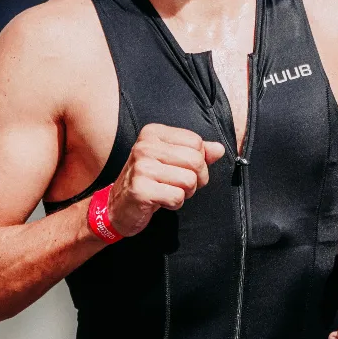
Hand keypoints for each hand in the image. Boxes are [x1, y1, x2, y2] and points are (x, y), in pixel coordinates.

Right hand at [106, 124, 224, 237]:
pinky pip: (177, 197)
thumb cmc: (149, 180)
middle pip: (196, 161)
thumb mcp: (172, 161)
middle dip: (196, 179)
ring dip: (185, 193)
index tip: (185, 170)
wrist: (118, 205)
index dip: (200, 161)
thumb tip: (219, 149)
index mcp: (153, 133)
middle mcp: (145, 146)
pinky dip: (174, 204)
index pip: (196, 142)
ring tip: (168, 192)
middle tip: (180, 185)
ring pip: (189, 180)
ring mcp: (141, 167)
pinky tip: (160, 201)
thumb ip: (197, 152)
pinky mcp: (140, 189)